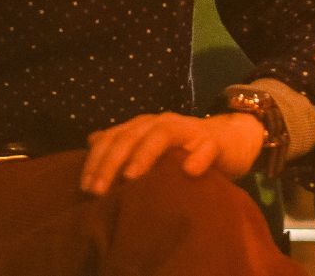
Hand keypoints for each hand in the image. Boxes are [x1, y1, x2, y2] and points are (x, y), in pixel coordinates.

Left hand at [80, 110, 265, 195]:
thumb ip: (124, 144)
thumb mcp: (151, 147)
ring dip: (145, 154)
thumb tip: (91, 141)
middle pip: (131, 136)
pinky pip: (206, 147)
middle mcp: (161, 123)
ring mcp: (188, 130)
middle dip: (111, 162)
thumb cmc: (185, 150)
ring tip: (131, 177)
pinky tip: (189, 171)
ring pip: (163, 135)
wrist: (230, 139)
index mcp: (144, 126)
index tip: (84, 187)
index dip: (96, 160)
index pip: (113, 137)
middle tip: (98, 190)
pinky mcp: (213, 142)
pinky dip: (197, 157)